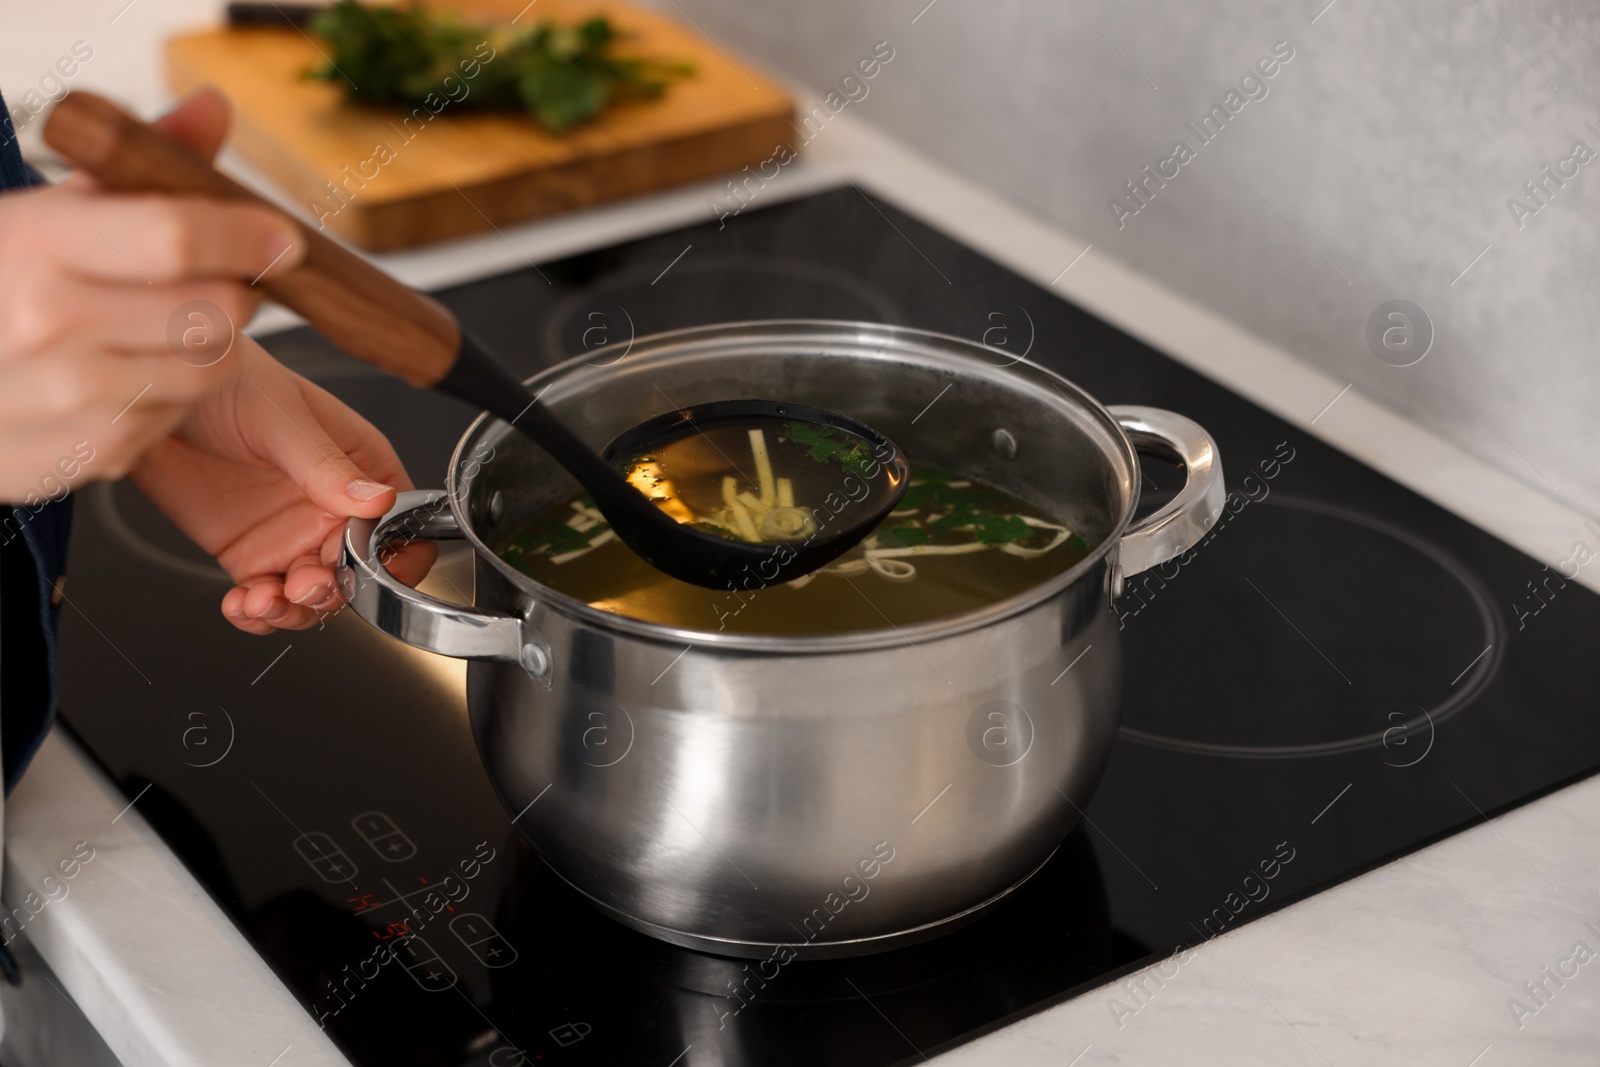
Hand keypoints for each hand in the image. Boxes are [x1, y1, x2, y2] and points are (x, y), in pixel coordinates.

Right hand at [0, 89, 302, 502]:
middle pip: (218, 308)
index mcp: (34, 246)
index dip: (245, 235)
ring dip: (211, 346)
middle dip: (234, 292)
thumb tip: (212, 107)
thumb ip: (131, 165)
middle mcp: (50, 324)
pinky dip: (173, 395)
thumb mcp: (41, 214)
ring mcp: (71, 398)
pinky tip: (129, 373)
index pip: (176, 237)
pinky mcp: (90, 453)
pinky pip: (179, 416)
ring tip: (160, 327)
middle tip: (208, 283)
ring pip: (214, 368)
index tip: (279, 237)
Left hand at [119, 88, 433, 632]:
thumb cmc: (222, 379)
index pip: (401, 522)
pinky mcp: (245, 552)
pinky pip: (265, 600)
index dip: (398, 556)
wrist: (143, 389)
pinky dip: (258, 614)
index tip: (374, 573)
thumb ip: (326, 465)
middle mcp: (330, 502)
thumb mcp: (279, 418)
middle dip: (337, 591)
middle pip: (361, 571)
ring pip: (315, 595)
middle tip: (307, 585)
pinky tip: (242, 603)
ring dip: (296, 609)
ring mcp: (288, 531)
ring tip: (267, 599)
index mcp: (357, 463)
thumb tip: (377, 499)